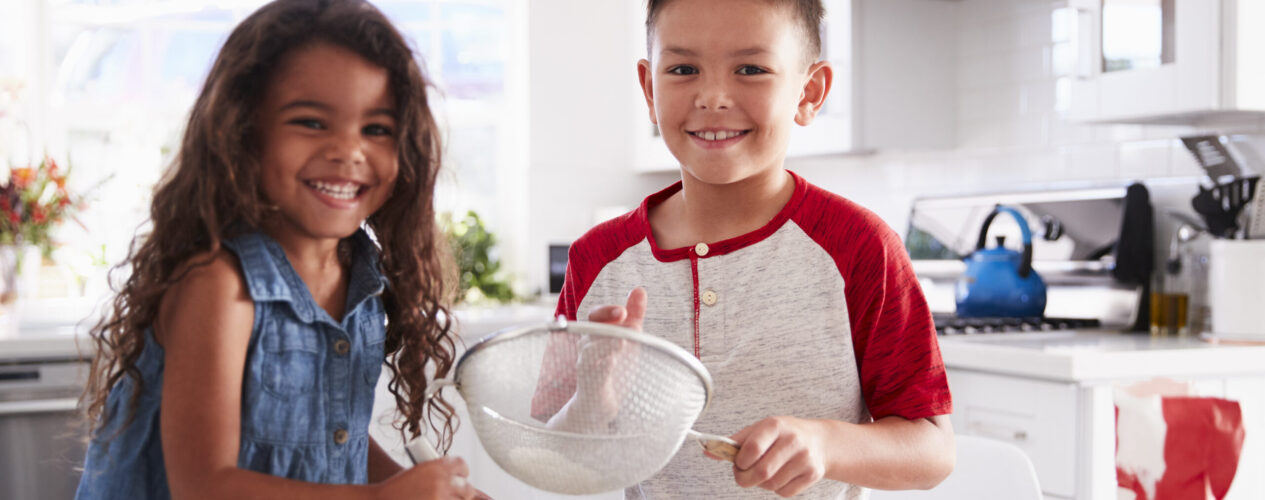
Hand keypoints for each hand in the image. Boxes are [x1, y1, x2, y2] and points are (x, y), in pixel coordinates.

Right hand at [373, 456, 485, 499]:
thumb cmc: (397, 488)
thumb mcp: (418, 472)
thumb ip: (437, 474)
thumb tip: (458, 481)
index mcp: (436, 465)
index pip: (461, 466)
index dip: (463, 472)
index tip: (461, 476)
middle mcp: (441, 481)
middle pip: (467, 488)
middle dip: (464, 492)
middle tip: (460, 494)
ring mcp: (440, 497)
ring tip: (447, 498)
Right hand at [569, 288, 646, 428]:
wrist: (600, 403)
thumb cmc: (614, 367)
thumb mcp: (628, 338)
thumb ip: (634, 315)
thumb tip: (639, 289)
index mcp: (596, 333)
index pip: (596, 315)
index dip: (608, 311)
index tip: (624, 309)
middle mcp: (587, 346)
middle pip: (590, 327)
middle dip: (605, 319)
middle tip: (623, 314)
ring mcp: (585, 364)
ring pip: (590, 348)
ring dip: (607, 342)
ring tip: (623, 340)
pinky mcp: (589, 383)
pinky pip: (592, 371)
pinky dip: (602, 365)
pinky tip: (613, 361)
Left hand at [722, 416, 827, 497]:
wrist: (819, 441)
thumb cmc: (782, 435)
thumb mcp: (760, 429)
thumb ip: (735, 441)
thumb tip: (707, 451)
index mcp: (775, 425)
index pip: (752, 448)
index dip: (740, 462)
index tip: (738, 463)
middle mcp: (792, 440)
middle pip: (761, 472)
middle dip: (745, 479)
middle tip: (742, 476)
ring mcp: (804, 458)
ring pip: (771, 484)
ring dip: (761, 484)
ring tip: (764, 472)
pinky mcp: (813, 474)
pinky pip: (785, 492)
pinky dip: (777, 489)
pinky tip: (780, 476)